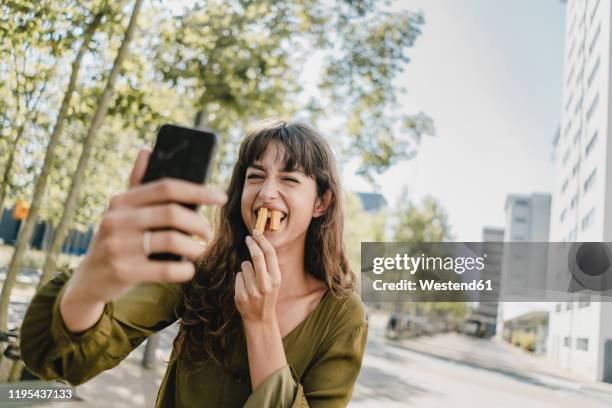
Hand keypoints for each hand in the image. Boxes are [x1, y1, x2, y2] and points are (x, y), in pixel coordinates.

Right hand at [63, 148, 227, 308]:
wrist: (88, 280)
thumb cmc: (116, 241)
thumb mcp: (121, 213)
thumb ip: (136, 184)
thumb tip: (147, 150)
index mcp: (121, 201)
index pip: (166, 187)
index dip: (198, 191)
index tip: (220, 197)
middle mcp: (117, 221)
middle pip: (173, 214)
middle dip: (199, 224)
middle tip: (208, 234)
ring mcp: (118, 247)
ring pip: (172, 241)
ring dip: (194, 248)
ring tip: (198, 251)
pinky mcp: (122, 272)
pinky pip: (165, 269)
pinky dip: (184, 270)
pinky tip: (187, 269)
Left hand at [234, 229, 281, 325]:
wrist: (260, 318)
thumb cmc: (267, 294)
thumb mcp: (274, 280)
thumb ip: (269, 265)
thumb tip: (259, 242)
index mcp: (276, 278)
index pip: (269, 253)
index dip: (262, 240)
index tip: (256, 232)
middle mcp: (265, 284)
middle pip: (256, 255)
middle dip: (251, 243)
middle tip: (248, 238)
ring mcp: (253, 290)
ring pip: (245, 265)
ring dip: (246, 268)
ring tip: (251, 280)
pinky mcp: (241, 295)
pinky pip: (238, 276)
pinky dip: (240, 279)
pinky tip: (245, 288)